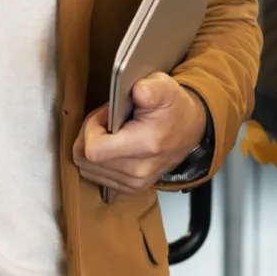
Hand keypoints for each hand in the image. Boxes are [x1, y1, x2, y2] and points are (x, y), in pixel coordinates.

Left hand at [73, 73, 205, 195]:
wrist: (190, 130)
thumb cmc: (173, 107)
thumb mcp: (165, 87)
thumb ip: (150, 88)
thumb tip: (138, 91)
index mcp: (145, 145)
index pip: (94, 150)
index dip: (91, 128)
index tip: (106, 114)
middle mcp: (138, 171)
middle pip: (86, 160)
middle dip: (88, 135)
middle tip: (106, 120)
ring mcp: (134, 183)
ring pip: (87, 169)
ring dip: (92, 147)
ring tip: (109, 132)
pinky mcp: (131, 188)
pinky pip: (96, 176)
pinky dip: (97, 160)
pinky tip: (112, 145)